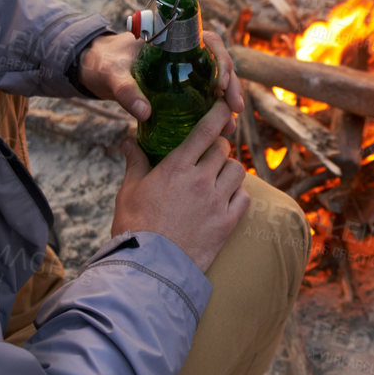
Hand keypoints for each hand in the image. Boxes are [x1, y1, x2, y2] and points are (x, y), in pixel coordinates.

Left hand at [79, 30, 241, 123]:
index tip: (222, 82)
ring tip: (230, 126)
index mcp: (173, 40)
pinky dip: (212, 112)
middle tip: (235, 108)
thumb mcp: (111, 75)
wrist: (94, 69)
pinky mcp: (179, 89)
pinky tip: (218, 130)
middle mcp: (184, 54)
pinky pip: (203, 97)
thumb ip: (124, 91)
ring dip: (226, 103)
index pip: (209, 41)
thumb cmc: (103, 63)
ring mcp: (183, 71)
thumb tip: (144, 112)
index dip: (221, 60)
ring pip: (214, 83)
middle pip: (218, 65)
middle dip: (231, 86)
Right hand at [110, 101, 249, 270]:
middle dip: (218, 147)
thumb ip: (136, 162)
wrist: (149, 267)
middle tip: (210, 153)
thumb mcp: (129, 191)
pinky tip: (227, 198)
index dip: (219, 114)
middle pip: (223, 149)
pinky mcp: (227, 224)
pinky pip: (244, 198)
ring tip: (218, 177)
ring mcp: (217, 202)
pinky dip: (238, 194)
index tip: (226, 107)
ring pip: (237, 171)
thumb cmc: (134, 227)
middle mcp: (201, 180)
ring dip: (229, 170)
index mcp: (176, 167)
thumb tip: (129, 141)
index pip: (205, 130)